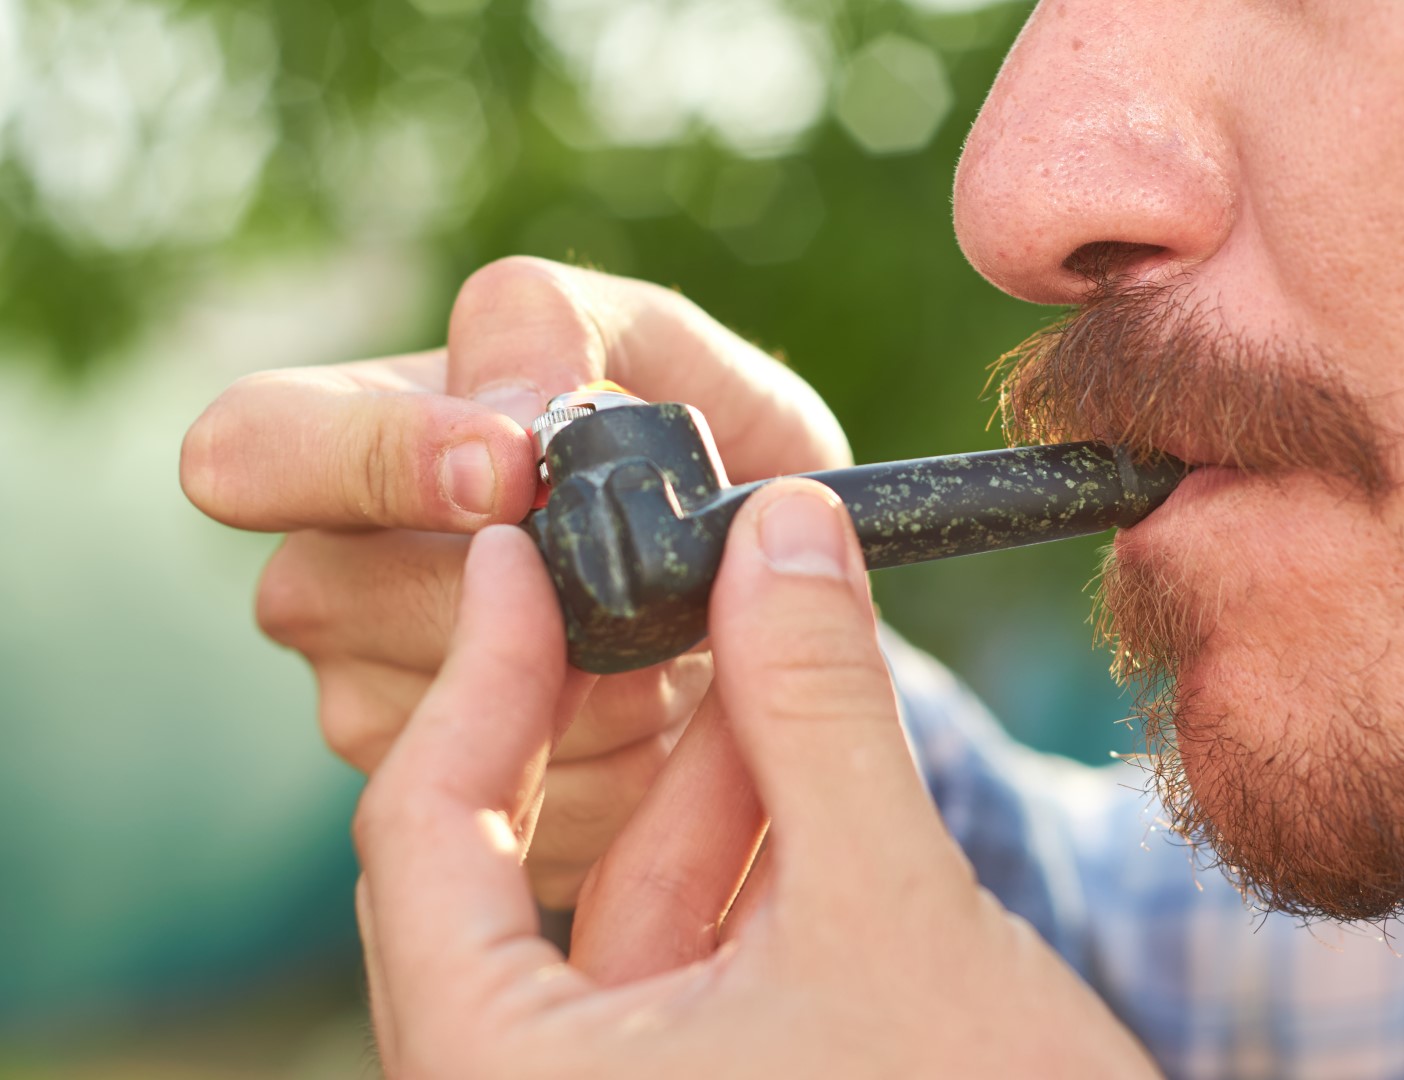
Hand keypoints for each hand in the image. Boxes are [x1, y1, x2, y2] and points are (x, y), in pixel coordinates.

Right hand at [180, 257, 851, 905]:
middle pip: (339, 603)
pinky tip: (679, 709)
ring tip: (678, 634)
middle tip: (645, 568)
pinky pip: (531, 801)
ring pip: (445, 711)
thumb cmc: (708, 446)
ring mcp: (377, 709)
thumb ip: (556, 332)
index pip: (244, 450)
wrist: (785, 585)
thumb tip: (504, 409)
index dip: (367, 463)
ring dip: (598, 676)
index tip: (511, 473)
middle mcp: (331, 585)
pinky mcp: (463, 811)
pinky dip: (636, 756)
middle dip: (520, 590)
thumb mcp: (656, 348)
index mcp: (346, 443)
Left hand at [352, 481, 1160, 1078]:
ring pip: (620, 906)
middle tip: (667, 580)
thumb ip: (819, 710)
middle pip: (514, 866)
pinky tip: (805, 751)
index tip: (526, 560)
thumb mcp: (889, 908)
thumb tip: (781, 530)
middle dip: (611, 716)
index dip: (481, 672)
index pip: (423, 838)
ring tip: (774, 639)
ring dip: (701, 771)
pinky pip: (684, 960)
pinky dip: (741, 855)